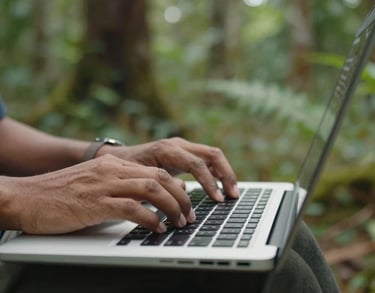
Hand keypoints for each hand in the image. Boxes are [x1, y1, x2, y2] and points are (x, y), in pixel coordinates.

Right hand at [1, 155, 194, 234]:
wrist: (27, 197)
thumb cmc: (61, 194)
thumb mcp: (95, 182)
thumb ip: (119, 185)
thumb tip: (146, 200)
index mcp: (113, 164)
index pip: (155, 171)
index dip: (176, 186)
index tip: (186, 201)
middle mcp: (112, 170)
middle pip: (159, 178)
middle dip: (181, 197)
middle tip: (189, 214)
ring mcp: (104, 185)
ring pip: (151, 189)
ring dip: (171, 207)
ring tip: (179, 222)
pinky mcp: (95, 203)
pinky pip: (132, 208)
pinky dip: (150, 219)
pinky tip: (157, 228)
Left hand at [97, 137, 239, 200]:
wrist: (118, 157)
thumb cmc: (125, 168)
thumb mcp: (139, 177)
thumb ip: (158, 185)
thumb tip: (181, 196)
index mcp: (167, 149)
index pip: (196, 164)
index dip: (210, 182)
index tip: (217, 199)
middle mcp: (178, 144)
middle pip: (212, 154)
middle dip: (226, 174)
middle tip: (233, 195)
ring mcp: (182, 147)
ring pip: (213, 155)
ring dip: (225, 173)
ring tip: (232, 192)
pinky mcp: (184, 153)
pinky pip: (207, 159)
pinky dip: (217, 171)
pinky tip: (221, 186)